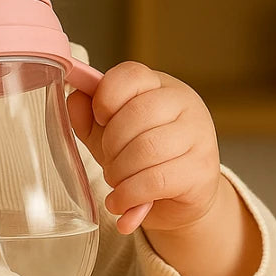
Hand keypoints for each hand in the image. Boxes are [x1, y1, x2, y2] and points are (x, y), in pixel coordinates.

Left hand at [67, 61, 219, 235]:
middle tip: (107, 161)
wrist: (178, 199)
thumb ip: (87, 116)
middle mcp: (185, 103)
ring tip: (115, 181)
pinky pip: (156, 180)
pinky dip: (129, 194)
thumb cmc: (140, 158)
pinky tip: (120, 201)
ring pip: (147, 148)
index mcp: (159, 85)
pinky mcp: (202, 171)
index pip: (132, 74)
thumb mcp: (107, 133)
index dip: (106, 97)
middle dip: (111, 143)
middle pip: (138, 113)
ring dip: (119, 171)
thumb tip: (73, 99)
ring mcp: (199, 135)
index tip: (99, 119)